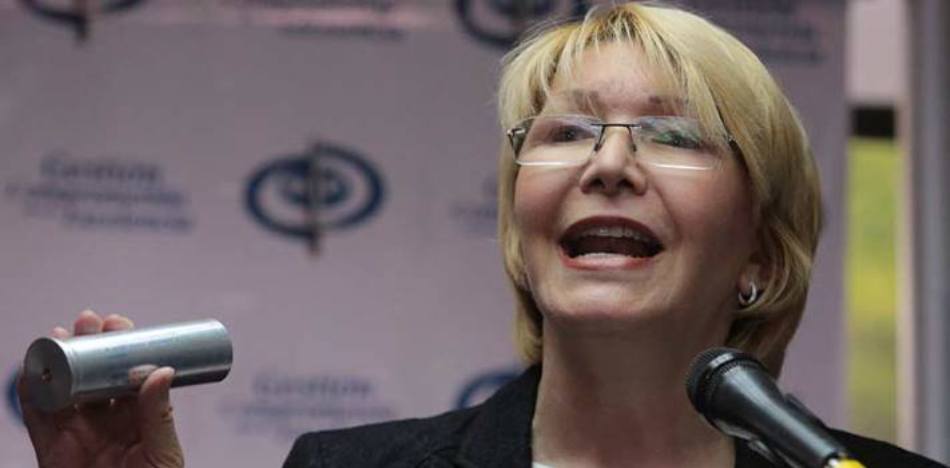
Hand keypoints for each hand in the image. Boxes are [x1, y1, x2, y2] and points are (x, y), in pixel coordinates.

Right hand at [18, 310, 184, 467]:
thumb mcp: (163, 454)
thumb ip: (159, 415)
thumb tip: (162, 370)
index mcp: (139, 417)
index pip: (129, 374)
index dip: (123, 347)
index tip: (118, 324)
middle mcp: (107, 420)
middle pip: (95, 375)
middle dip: (90, 346)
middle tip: (89, 321)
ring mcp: (78, 433)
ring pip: (64, 390)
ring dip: (58, 361)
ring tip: (59, 335)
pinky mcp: (51, 451)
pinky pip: (37, 419)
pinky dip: (30, 394)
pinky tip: (29, 369)